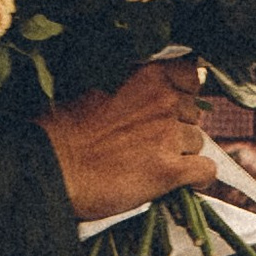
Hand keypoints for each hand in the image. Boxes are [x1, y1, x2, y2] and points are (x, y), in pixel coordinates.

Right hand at [40, 60, 205, 219]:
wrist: (50, 170)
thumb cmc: (60, 130)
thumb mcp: (90, 86)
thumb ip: (125, 83)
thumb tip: (146, 89)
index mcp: (146, 75)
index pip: (190, 76)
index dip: (180, 93)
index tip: (163, 107)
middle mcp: (164, 101)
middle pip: (193, 113)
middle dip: (176, 125)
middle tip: (146, 140)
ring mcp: (169, 136)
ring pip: (197, 142)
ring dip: (180, 152)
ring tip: (147, 162)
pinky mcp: (170, 170)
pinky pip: (206, 171)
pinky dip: (194, 177)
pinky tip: (173, 181)